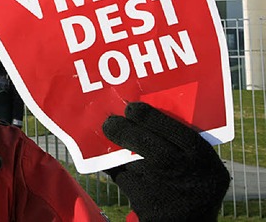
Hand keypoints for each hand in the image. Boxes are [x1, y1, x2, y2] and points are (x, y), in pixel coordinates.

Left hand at [103, 102, 229, 220]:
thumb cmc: (193, 184)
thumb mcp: (201, 163)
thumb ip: (179, 142)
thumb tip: (141, 114)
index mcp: (202, 157)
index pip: (175, 129)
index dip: (149, 116)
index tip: (131, 107)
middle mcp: (184, 171)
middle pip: (147, 144)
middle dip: (123, 130)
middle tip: (109, 122)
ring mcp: (164, 189)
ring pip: (131, 162)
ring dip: (120, 153)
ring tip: (115, 144)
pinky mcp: (146, 204)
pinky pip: (124, 179)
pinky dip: (118, 171)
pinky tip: (119, 168)